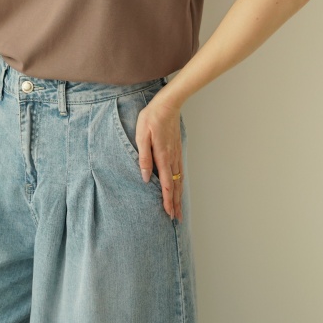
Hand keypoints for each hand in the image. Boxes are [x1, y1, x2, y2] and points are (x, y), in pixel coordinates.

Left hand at [136, 99, 182, 220]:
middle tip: (177, 218)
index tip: (168, 214)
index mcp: (163, 156)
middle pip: (176, 186)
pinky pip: (180, 171)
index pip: (166, 184)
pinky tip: (179, 186)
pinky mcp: (177, 149)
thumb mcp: (141, 136)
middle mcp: (172, 158)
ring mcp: (176, 154)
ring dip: (179, 195)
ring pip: (179, 180)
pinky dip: (180, 183)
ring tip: (179, 207)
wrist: (168, 104)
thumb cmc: (151, 118)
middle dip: (176, 203)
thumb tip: (146, 177)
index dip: (168, 201)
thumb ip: (144, 157)